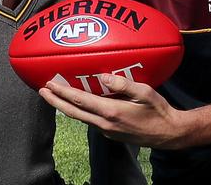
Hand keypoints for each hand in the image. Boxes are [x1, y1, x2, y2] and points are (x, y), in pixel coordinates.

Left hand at [39, 73, 185, 148]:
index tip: (48, 84)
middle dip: (56, 101)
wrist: (168, 133)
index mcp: (111, 112)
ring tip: (56, 95)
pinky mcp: (111, 132)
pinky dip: (80, 110)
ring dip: (66, 106)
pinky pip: (90, 119)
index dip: (62, 93)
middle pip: (73, 112)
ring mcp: (107, 130)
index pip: (80, 101)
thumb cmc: (158, 110)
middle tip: (42, 91)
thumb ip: (123, 84)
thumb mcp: (144, 92)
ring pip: (81, 117)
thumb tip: (103, 76)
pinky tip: (80, 103)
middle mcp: (105, 124)